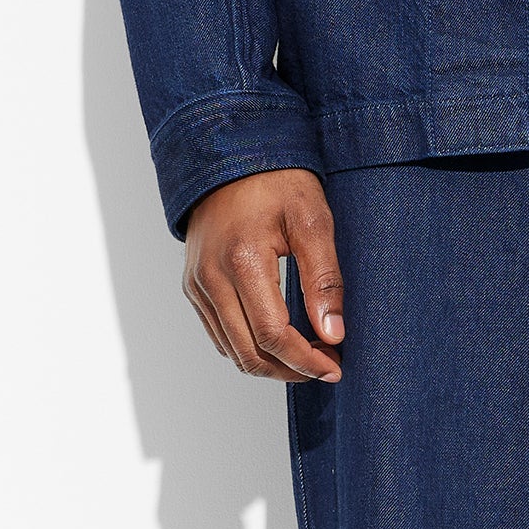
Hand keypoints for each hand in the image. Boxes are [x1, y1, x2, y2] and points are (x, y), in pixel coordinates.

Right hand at [182, 168, 345, 382]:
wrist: (231, 158)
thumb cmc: (277, 183)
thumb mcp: (313, 221)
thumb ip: (324, 279)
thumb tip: (333, 334)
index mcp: (242, 261)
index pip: (272, 334)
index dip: (305, 360)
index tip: (335, 366)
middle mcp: (211, 278)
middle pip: (249, 352)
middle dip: (290, 370)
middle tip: (325, 367)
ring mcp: (197, 284)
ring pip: (231, 350)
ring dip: (270, 364)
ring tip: (307, 358)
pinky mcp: (194, 286)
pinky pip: (219, 334)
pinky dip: (248, 348)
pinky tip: (279, 344)